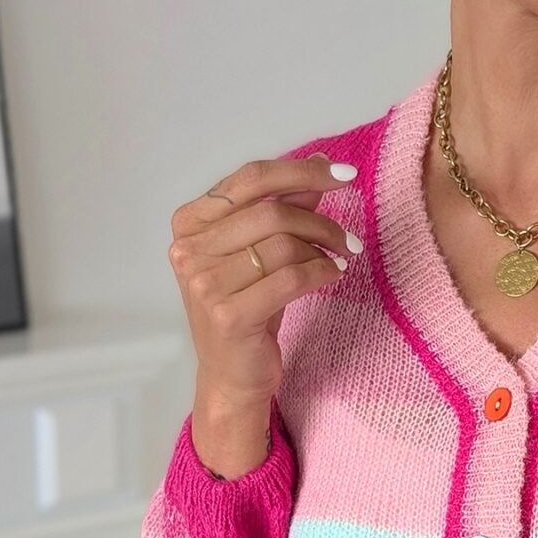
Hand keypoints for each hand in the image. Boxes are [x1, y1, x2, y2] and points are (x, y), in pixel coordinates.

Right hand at [167, 152, 361, 406]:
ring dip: (324, 250)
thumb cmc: (248, 308)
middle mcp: (189, 250)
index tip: (345, 174)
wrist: (232, 375)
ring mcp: (204, 284)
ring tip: (340, 259)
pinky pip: (291, 278)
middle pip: (271, 212)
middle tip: (349, 238)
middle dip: (320, 222)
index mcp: (190, 223)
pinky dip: (322, 273)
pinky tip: (334, 275)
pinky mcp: (228, 315)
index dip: (301, 171)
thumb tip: (321, 163)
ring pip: (283, 245)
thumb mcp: (263, 251)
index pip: (250, 179)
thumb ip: (285, 206)